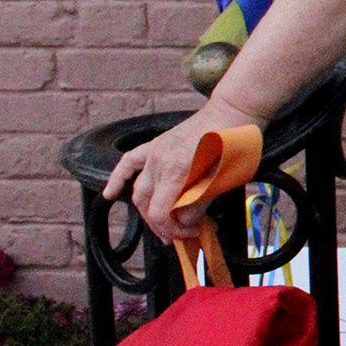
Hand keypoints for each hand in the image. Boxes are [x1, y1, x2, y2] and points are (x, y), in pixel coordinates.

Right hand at [103, 103, 253, 243]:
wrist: (233, 111)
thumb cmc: (235, 145)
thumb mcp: (223, 179)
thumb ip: (199, 202)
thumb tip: (185, 221)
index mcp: (177, 169)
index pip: (159, 212)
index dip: (172, 229)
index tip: (190, 232)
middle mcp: (159, 161)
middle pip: (147, 204)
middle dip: (162, 224)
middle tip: (180, 234)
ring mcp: (154, 151)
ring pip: (139, 189)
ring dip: (147, 210)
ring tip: (162, 226)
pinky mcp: (154, 145)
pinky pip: (128, 163)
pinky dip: (117, 179)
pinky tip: (110, 194)